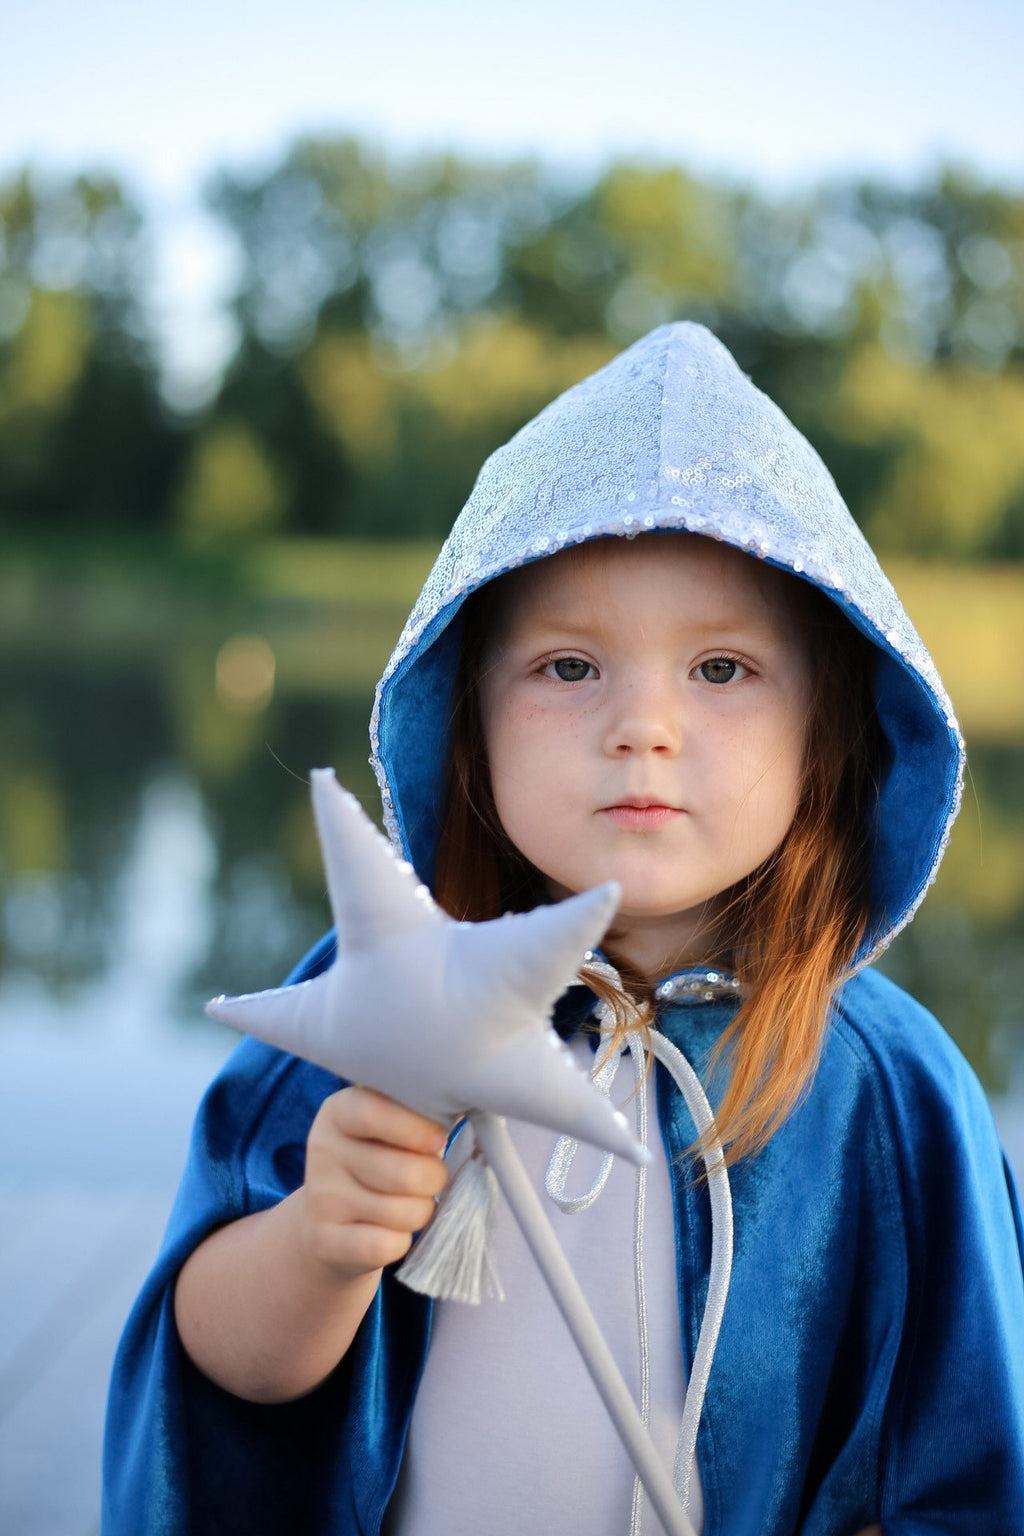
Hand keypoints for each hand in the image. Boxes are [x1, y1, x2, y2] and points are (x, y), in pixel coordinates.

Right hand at [298, 1085, 449, 1281]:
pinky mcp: (325, 1241)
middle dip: (434, 1179)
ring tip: (409, 1202)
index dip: (418, 1129)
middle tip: (432, 1178)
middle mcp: (323, 1151)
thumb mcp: (391, 1126)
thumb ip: (419, 1114)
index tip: (439, 1139)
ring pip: (403, 1212)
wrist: (329, 1222)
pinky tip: (390, 1231)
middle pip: (403, 1172)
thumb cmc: (381, 1159)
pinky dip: (401, 1242)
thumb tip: (465, 1107)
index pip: (373, 1113)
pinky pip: (386, 1246)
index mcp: (339, 1112)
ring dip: (421, 1211)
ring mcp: (321, 1198)